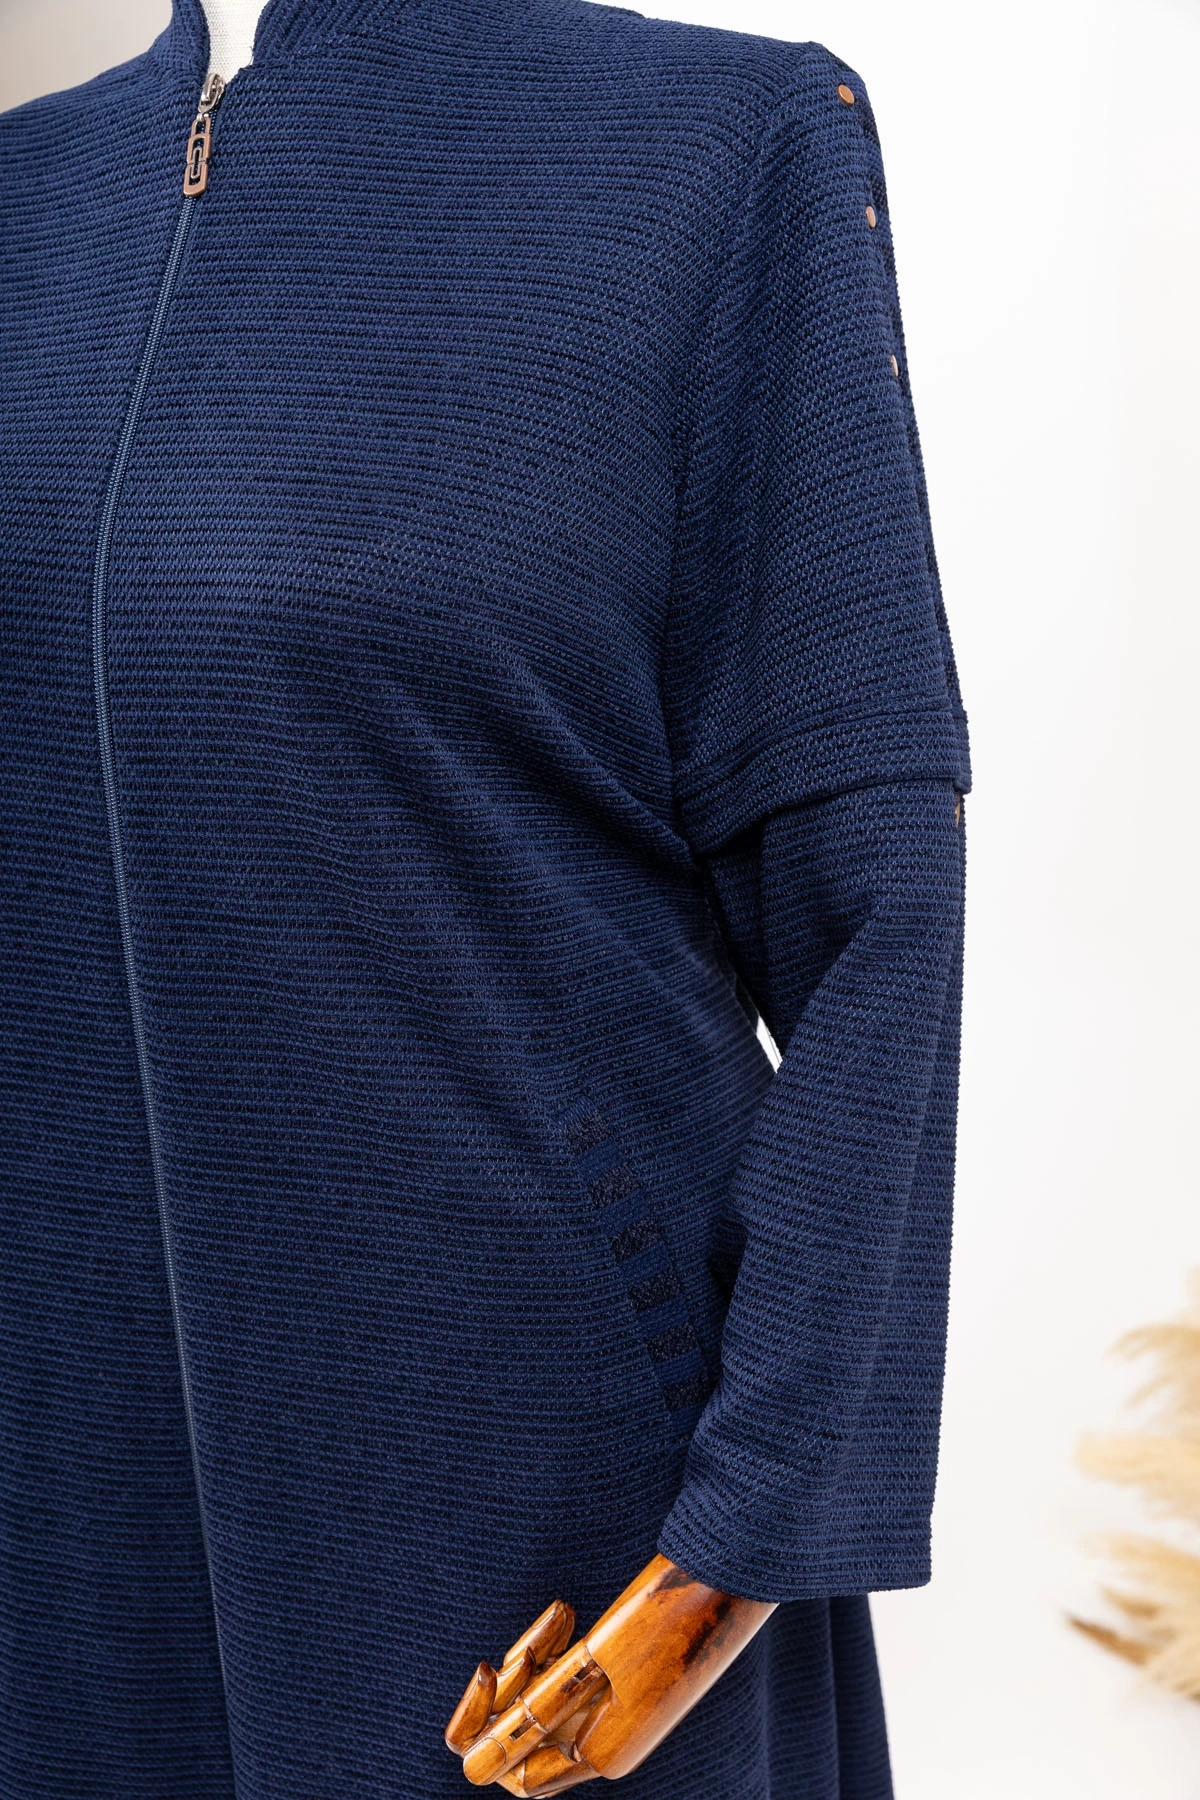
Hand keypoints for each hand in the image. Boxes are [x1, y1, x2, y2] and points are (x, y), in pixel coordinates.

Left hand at [445, 1553, 776, 1791]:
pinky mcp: (624, 1683)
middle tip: (529, 1639)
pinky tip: (568, 1613)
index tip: (489, 1664)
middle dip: (509, 1692)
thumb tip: (474, 1767)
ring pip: (541, 1706)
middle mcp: (605, 1746)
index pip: (508, 1768)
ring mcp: (616, 1716)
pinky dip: (555, 1651)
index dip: (484, 1725)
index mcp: (601, 1755)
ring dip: (534, 1660)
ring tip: (562, 1612)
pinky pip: (565, 1682)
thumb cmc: (669, 1611)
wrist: (731, 1567)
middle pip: (518, 1739)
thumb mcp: (598, 1661)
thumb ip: (539, 1714)